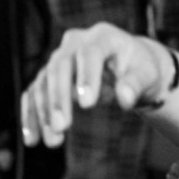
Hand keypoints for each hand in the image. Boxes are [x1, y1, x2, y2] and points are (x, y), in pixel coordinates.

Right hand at [21, 23, 176, 146]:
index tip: (87, 105)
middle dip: (59, 98)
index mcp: (102, 36)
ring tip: (53, 142)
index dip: (86, 76)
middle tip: (62, 127)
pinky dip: (32, 115)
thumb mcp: (147, 75)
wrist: (130, 66)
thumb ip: (136, 84)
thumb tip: (125, 98)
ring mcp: (60, 58)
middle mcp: (75, 42)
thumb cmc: (141, 69)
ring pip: (44, 81)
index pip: (89, 53)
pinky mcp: (50, 76)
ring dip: (44, 112)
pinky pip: (35, 93)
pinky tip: (32, 138)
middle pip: (60, 66)